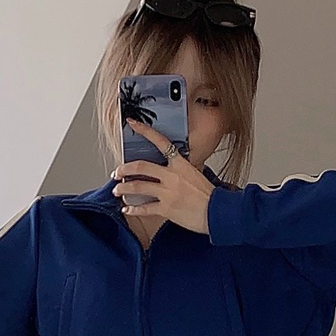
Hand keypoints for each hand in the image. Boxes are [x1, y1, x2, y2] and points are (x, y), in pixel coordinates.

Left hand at [111, 117, 215, 234]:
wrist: (218, 212)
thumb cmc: (209, 196)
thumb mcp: (196, 175)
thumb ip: (180, 170)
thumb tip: (170, 168)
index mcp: (180, 165)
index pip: (161, 142)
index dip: (145, 131)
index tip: (132, 123)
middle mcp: (172, 176)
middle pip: (141, 166)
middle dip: (124, 169)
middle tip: (117, 172)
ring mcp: (168, 193)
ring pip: (138, 187)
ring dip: (123, 189)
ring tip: (117, 191)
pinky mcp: (166, 209)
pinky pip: (144, 208)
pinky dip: (132, 209)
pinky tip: (126, 209)